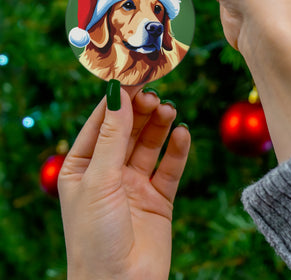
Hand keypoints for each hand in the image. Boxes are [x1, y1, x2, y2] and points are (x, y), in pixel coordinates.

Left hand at [58, 86, 189, 279]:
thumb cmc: (95, 236)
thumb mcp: (99, 179)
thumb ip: (112, 136)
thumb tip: (118, 95)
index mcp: (83, 167)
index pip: (101, 123)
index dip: (118, 100)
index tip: (134, 78)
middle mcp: (109, 172)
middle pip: (128, 130)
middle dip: (141, 112)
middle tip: (155, 95)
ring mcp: (135, 184)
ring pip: (150, 145)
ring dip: (159, 126)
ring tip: (169, 111)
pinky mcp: (159, 197)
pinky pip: (170, 167)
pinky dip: (177, 150)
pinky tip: (182, 134)